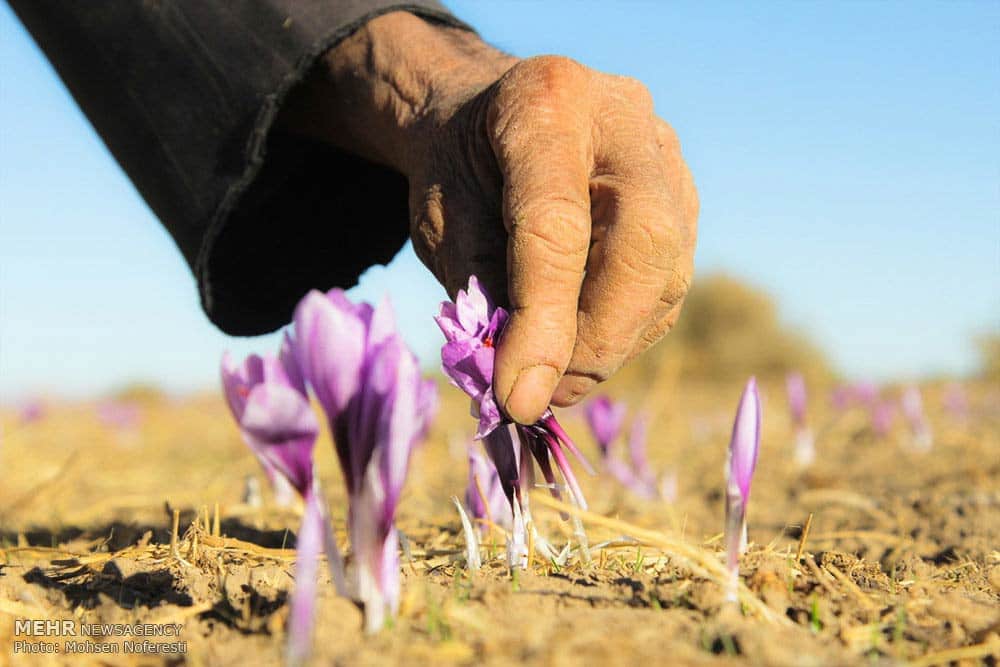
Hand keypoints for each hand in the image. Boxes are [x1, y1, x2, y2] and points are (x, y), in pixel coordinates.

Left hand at [281, 12, 697, 423]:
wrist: (494, 115)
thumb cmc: (459, 168)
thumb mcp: (440, 218)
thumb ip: (482, 290)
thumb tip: (528, 385)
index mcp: (547, 103)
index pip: (556, 226)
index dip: (542, 322)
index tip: (517, 397)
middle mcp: (625, 119)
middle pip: (643, 244)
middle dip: (600, 338)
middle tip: (549, 394)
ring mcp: (668, 157)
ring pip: (667, 273)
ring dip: (614, 344)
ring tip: (556, 376)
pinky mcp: (685, 198)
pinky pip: (671, 283)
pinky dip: (629, 330)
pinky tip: (585, 344)